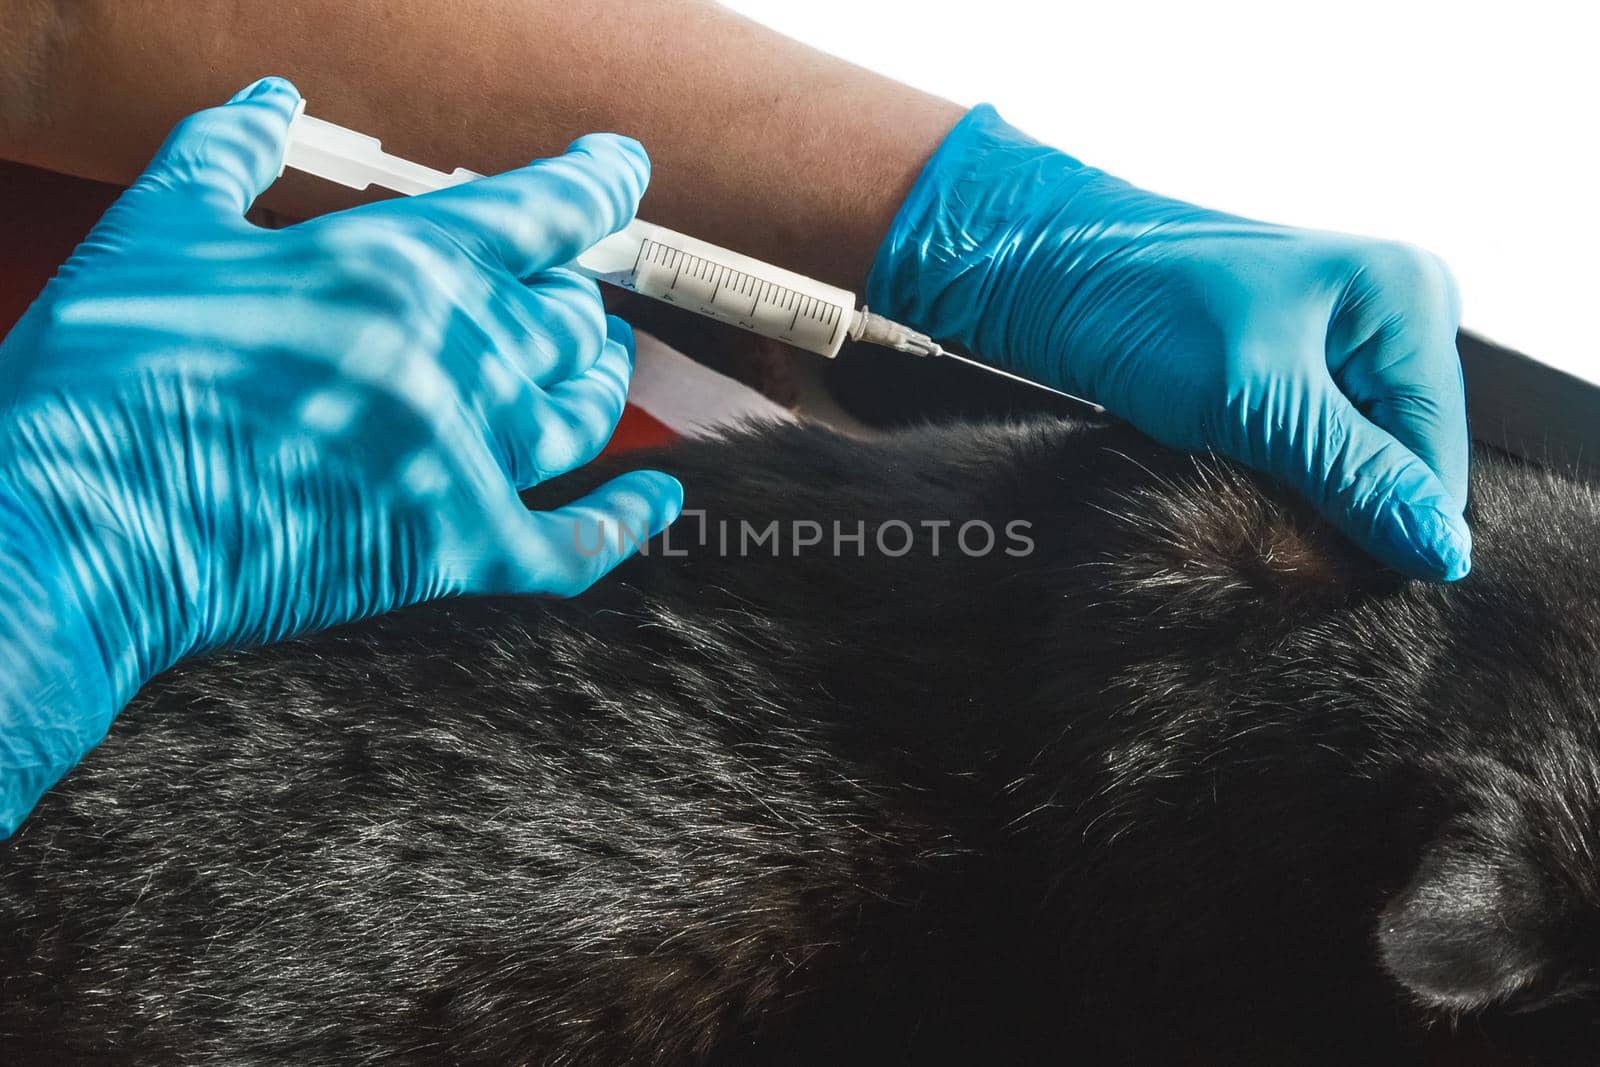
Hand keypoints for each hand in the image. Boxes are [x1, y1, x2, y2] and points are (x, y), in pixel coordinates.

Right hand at [0, 77, 681, 831]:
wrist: (75, 527)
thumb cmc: (109, 373)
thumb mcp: (160, 228)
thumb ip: (230, 150)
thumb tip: (273, 97)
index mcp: (400, 264)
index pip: (547, 208)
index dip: (600, 181)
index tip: (621, 167)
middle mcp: (458, 356)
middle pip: (568, 315)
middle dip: (575, 292)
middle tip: (564, 286)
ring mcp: (463, 460)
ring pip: (583, 411)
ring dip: (602, 379)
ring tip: (597, 358)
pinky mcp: (450, 552)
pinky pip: (573, 544)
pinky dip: (624, 523)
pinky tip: (658, 499)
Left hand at [869, 105, 1469, 580]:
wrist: (1043, 274)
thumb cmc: (1141, 305)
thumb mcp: (1255, 401)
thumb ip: (1355, 475)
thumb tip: (1442, 551)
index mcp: (1408, 299)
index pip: (1441, 457)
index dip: (1393, 525)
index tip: (1332, 568)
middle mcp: (1391, 315)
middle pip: (1406, 462)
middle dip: (1347, 507)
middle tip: (1270, 524)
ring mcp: (1344, 344)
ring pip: (1359, 465)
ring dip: (1309, 498)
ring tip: (1243, 488)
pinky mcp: (1294, 370)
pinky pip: (1315, 450)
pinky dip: (1281, 478)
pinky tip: (1236, 476)